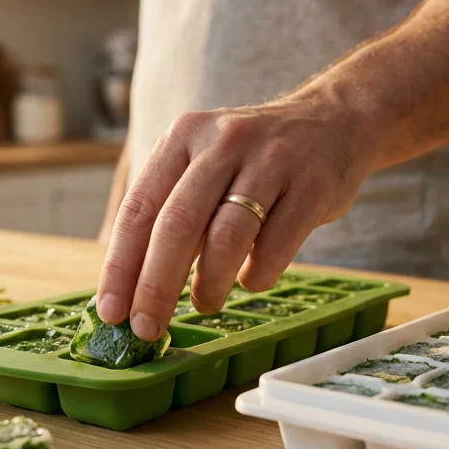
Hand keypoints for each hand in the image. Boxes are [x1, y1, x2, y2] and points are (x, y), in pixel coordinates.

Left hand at [96, 89, 376, 340]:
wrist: (336, 120)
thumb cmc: (257, 159)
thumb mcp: (206, 163)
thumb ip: (172, 211)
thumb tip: (131, 287)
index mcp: (184, 136)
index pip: (139, 208)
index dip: (120, 266)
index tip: (112, 312)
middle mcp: (222, 143)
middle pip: (176, 225)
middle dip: (156, 286)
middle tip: (147, 328)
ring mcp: (270, 161)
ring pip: (226, 236)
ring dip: (208, 284)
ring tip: (204, 304)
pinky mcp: (312, 185)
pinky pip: (277, 244)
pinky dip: (258, 274)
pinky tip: (252, 280)